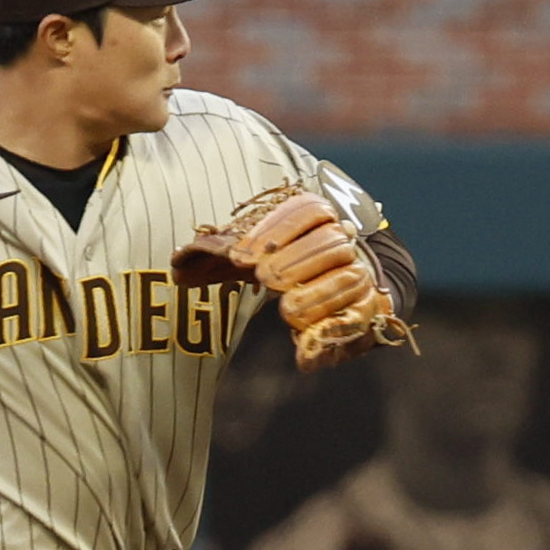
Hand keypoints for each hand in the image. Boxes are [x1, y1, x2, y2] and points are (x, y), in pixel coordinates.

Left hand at [170, 185, 408, 372]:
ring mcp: (360, 275)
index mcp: (318, 219)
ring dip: (317, 292)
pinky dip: (333, 328)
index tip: (242, 255)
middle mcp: (344, 242)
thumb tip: (180, 266)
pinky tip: (306, 341)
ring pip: (349, 276)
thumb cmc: (285, 268)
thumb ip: (217, 258)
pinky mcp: (369, 310)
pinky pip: (359, 317)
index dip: (275, 229)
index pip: (307, 208)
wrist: (340, 293)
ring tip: (287, 308)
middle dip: (295, 259)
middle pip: (330, 241)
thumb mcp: (251, 257)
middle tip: (265, 278)